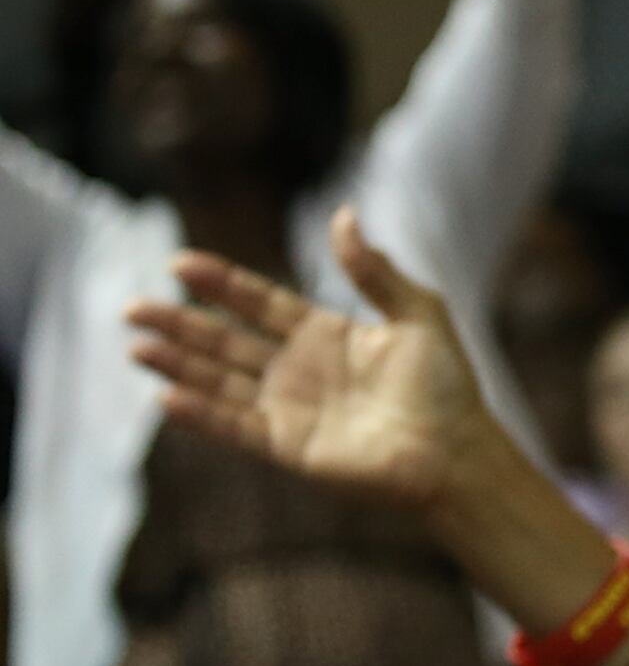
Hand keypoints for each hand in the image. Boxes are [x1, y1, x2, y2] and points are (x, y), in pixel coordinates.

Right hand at [128, 213, 505, 517]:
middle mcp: (298, 371)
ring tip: (136, 346)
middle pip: (225, 341)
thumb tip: (343, 214)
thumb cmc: (447, 386)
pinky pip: (236, 427)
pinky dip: (202, 414)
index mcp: (324, 334)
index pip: (258, 302)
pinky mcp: (289, 448)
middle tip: (132, 307)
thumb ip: (374, 269)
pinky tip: (167, 397)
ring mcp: (290, 410)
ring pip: (220, 382)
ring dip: (177, 365)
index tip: (179, 263)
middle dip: (179, 324)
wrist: (459, 451)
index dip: (220, 284)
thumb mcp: (416, 313)